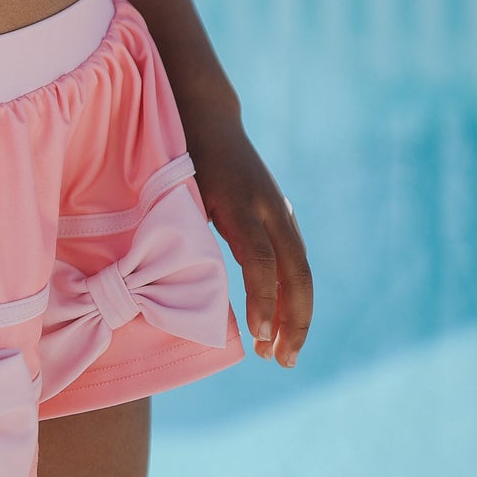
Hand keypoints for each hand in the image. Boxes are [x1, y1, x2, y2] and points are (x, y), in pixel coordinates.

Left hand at [183, 110, 312, 368]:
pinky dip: (290, 295)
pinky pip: (293, 262)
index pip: (261, 261)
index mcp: (242, 203)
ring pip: (301, 270)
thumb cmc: (182, 157)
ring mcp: (280, 211)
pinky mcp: (281, 216)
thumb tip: (175, 288)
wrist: (207, 116)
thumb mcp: (179, 192)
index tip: (257, 337)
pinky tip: (279, 326)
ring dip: (296, 315)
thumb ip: (186, 234)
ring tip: (281, 355)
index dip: (262, 300)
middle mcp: (270, 207)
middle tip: (279, 361)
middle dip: (293, 320)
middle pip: (296, 271)